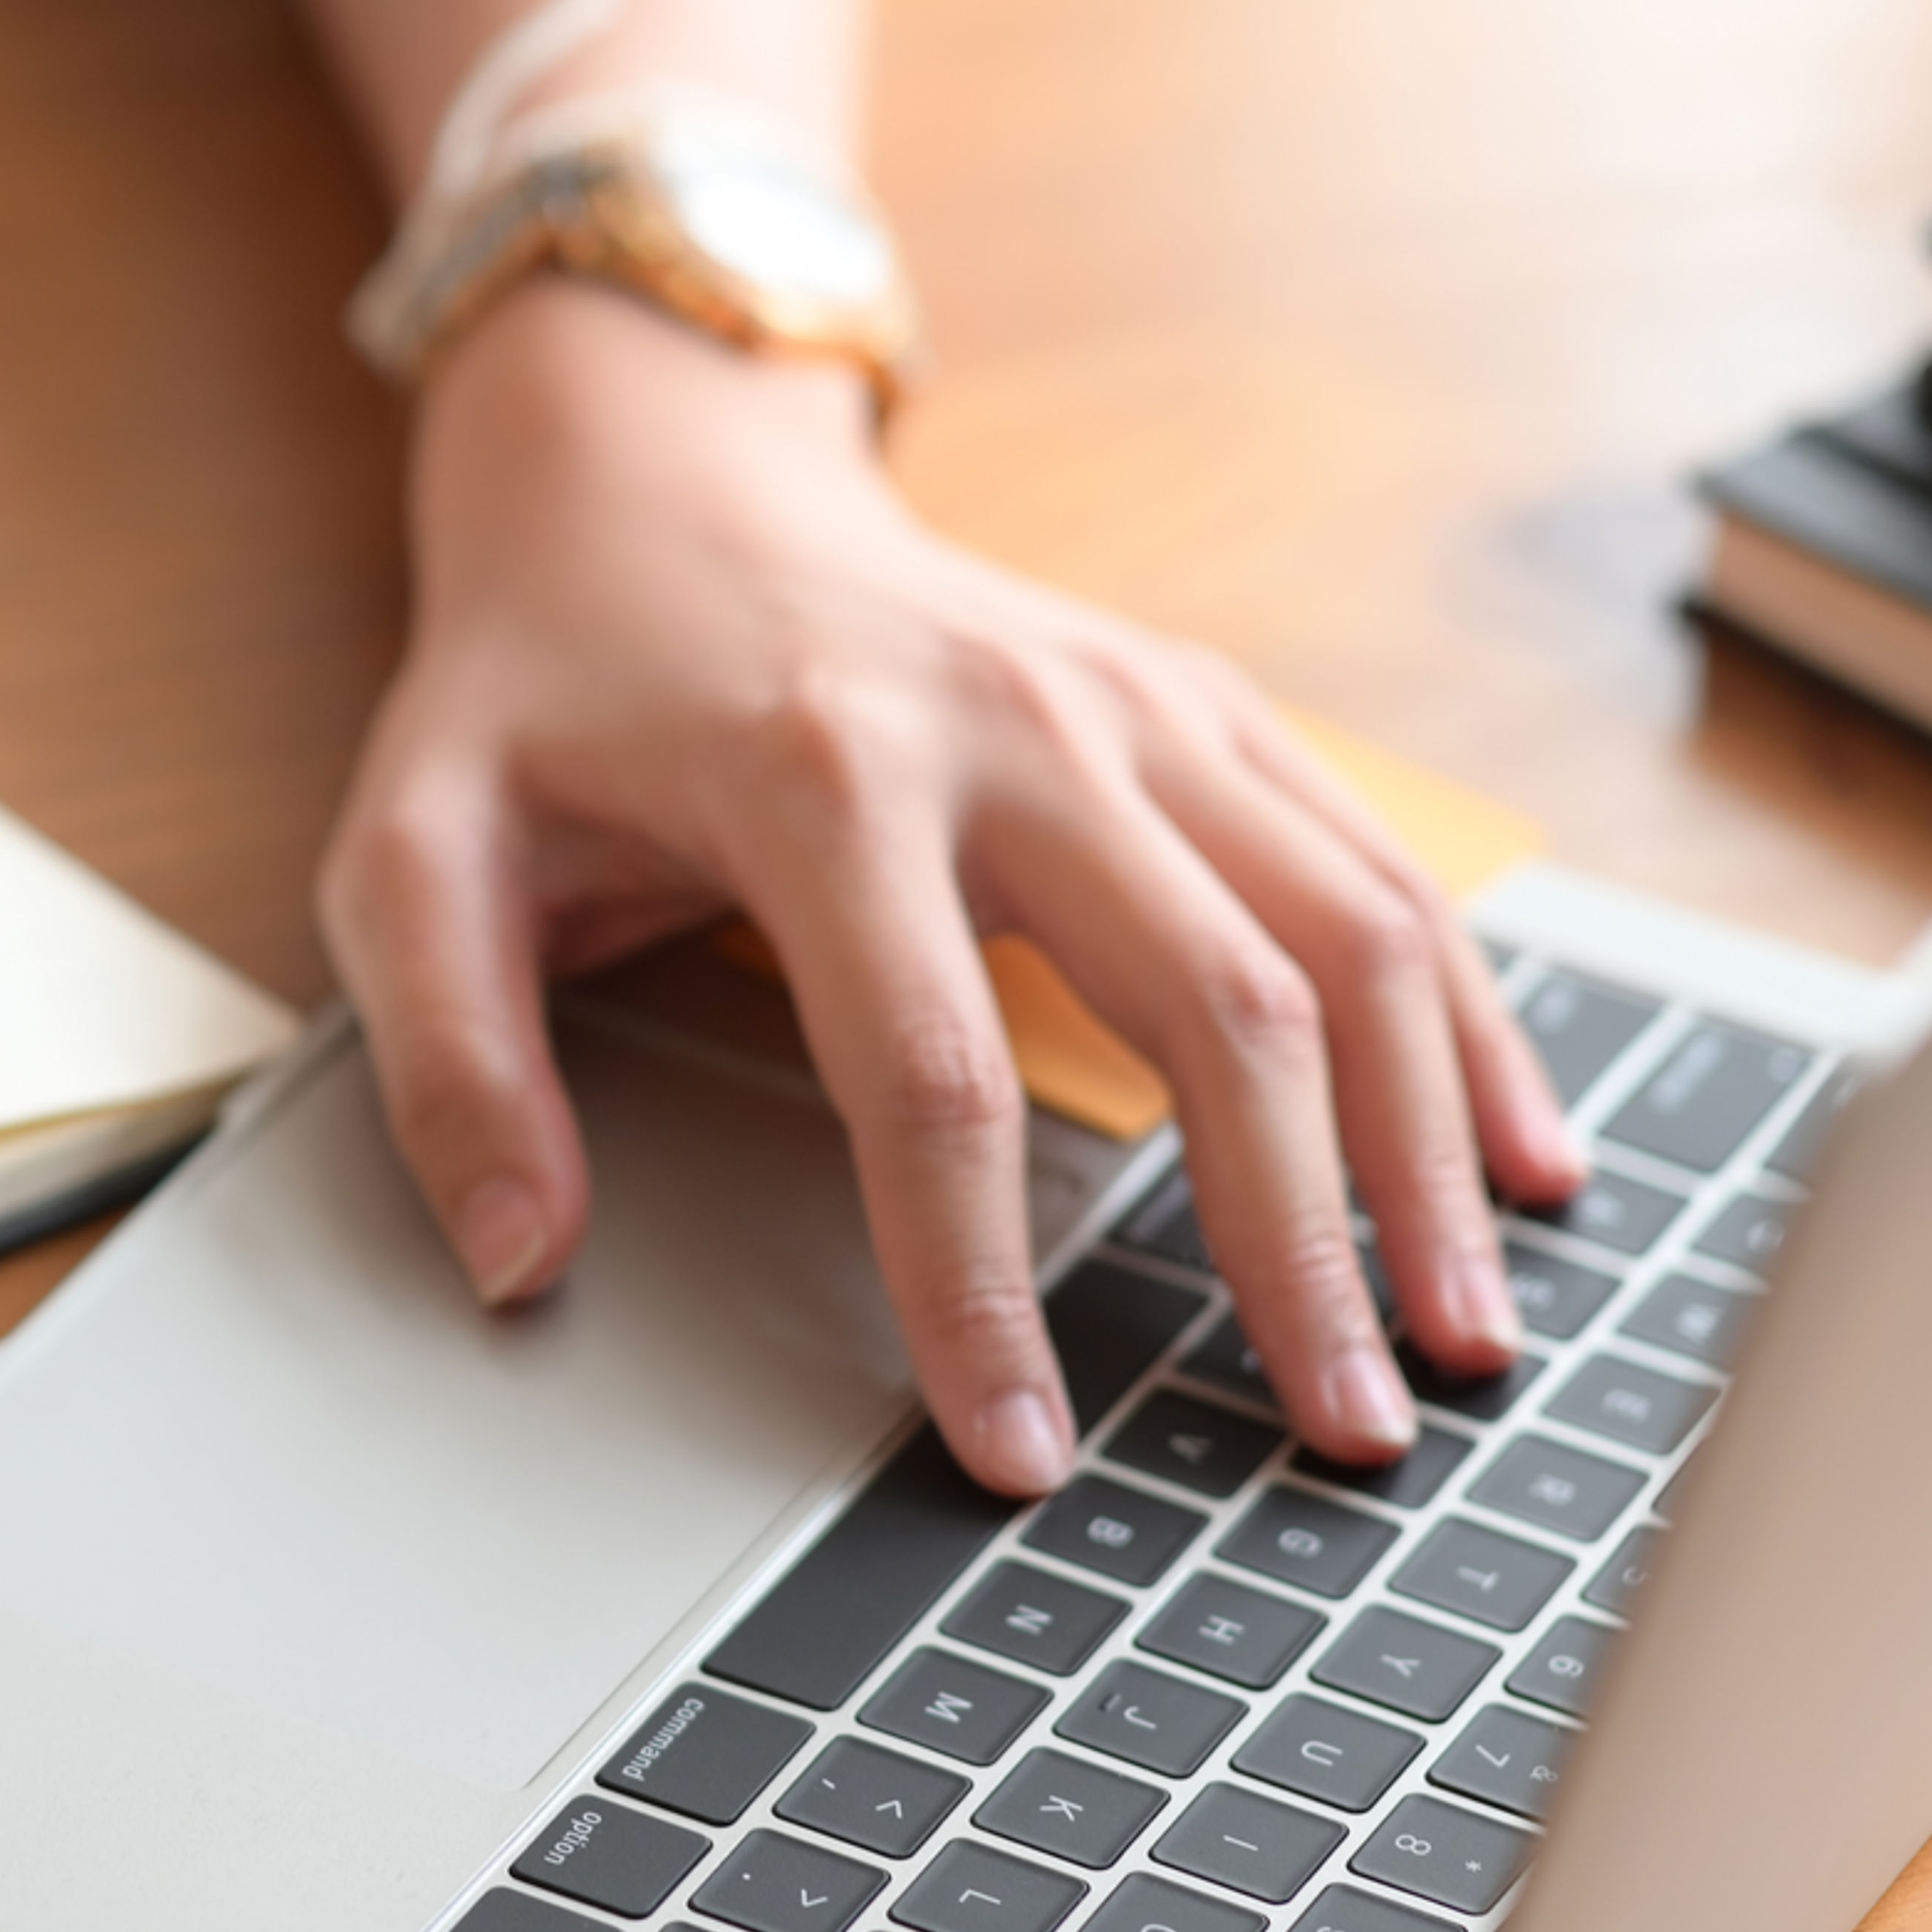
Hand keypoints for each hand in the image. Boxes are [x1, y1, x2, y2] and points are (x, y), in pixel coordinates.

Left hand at [318, 285, 1582, 1493]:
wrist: (651, 478)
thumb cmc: (537, 692)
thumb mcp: (413, 851)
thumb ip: (445, 1058)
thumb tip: (519, 1262)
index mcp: (821, 776)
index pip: (931, 1079)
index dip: (980, 1288)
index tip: (1023, 1453)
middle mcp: (1016, 726)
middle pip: (1213, 1005)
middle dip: (1294, 1237)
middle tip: (1341, 1430)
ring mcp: (1137, 704)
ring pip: (1347, 932)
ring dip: (1423, 1146)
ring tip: (1464, 1336)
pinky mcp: (1202, 706)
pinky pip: (1377, 868)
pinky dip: (1464, 1023)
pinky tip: (1518, 1162)